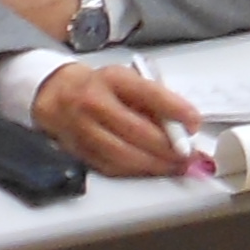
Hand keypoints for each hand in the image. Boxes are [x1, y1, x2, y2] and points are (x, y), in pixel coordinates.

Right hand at [30, 61, 197, 178]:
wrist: (56, 95)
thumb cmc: (101, 86)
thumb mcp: (127, 79)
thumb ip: (152, 98)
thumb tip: (182, 124)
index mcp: (112, 79)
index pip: (148, 93)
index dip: (174, 109)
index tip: (194, 122)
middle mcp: (95, 103)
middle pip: (137, 130)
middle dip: (168, 146)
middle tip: (189, 153)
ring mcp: (84, 129)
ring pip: (124, 154)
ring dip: (155, 164)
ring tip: (176, 166)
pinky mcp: (80, 151)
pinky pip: (112, 167)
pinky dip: (136, 171)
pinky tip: (152, 169)